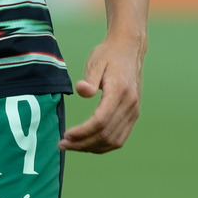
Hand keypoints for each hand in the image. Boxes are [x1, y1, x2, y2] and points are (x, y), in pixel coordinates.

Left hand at [59, 35, 144, 153]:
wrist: (129, 50)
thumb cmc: (108, 55)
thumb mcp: (95, 61)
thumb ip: (89, 78)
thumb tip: (81, 91)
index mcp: (119, 91)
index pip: (101, 121)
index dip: (83, 132)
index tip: (66, 135)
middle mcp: (130, 105)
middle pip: (107, 134)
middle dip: (84, 143)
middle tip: (63, 144)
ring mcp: (133, 112)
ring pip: (115, 141)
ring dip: (93, 147)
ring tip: (73, 146)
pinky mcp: (133, 115)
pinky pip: (120, 137)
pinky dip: (104, 145)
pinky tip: (88, 143)